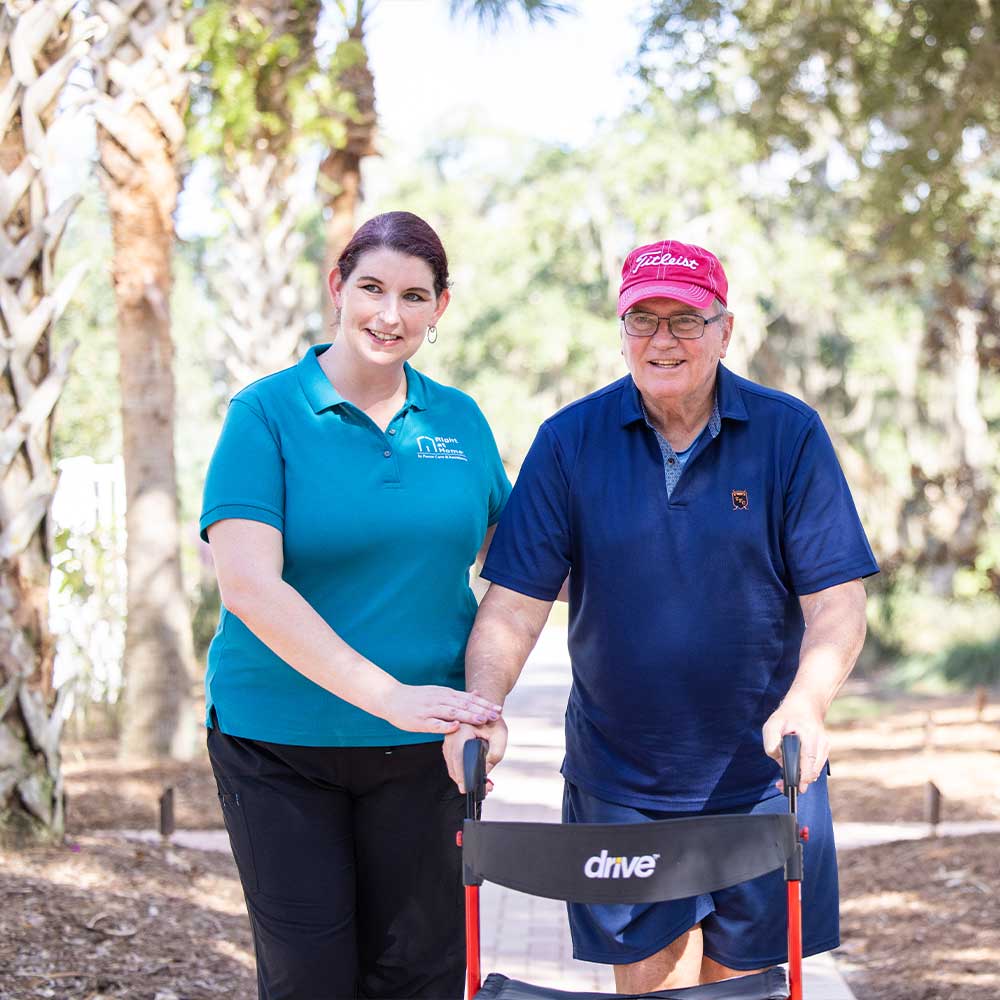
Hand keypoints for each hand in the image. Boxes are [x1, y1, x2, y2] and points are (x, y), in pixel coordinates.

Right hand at [380, 684, 500, 734]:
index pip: (468, 699)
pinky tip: (456, 727)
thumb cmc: (417, 698)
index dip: (484, 704)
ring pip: (452, 712)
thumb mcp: (439, 693)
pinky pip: (434, 723)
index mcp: (445, 694)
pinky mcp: (420, 720)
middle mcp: (440, 699)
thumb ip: (457, 696)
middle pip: (464, 705)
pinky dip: (445, 725)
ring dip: (468, 716)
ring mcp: (430, 710)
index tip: (499, 709)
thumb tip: (477, 695)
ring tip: (482, 720)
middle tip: (497, 715)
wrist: (392, 697)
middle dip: (481, 710)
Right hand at [443, 717, 508, 791]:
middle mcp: (451, 735)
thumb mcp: (500, 735)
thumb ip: (495, 754)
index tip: (468, 788)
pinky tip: (474, 776)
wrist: (485, 706)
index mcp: (461, 730)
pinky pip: (453, 762)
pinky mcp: (450, 745)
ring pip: (452, 766)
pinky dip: (461, 771)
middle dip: (466, 781)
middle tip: (484, 789)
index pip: (459, 758)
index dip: (462, 776)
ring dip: (464, 778)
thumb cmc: (493, 719)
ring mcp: (448, 741)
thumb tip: (485, 773)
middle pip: (453, 766)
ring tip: (483, 785)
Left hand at [762, 694, 829, 793]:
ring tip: (786, 779)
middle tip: (782, 786)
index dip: (802, 779)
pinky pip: (816, 765)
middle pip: (813, 772)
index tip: (795, 788)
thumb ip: (771, 743)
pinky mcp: (825, 749)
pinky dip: (807, 770)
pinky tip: (796, 770)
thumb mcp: (772, 724)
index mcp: (810, 737)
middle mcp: (821, 743)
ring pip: (815, 771)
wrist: (806, 704)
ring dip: (803, 777)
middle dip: (799, 782)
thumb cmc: (787, 715)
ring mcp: (825, 746)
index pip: (809, 764)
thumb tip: (778, 760)